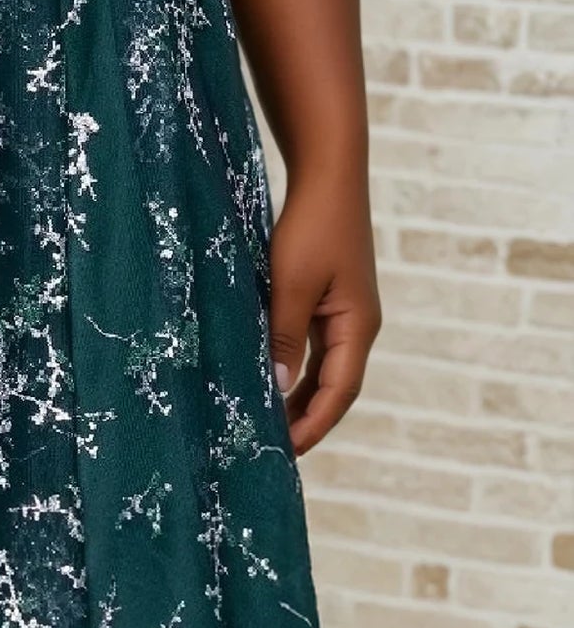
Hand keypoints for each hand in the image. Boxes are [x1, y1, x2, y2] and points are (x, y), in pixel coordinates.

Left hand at [268, 164, 379, 455]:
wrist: (328, 175)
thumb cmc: (312, 227)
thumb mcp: (291, 284)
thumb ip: (284, 336)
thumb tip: (276, 387)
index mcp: (357, 327)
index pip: (339, 392)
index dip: (314, 424)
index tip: (286, 452)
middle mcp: (357, 325)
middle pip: (335, 386)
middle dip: (307, 417)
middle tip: (273, 446)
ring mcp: (345, 310)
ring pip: (323, 366)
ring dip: (300, 393)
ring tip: (269, 420)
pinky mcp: (329, 295)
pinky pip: (314, 343)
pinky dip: (296, 364)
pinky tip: (272, 372)